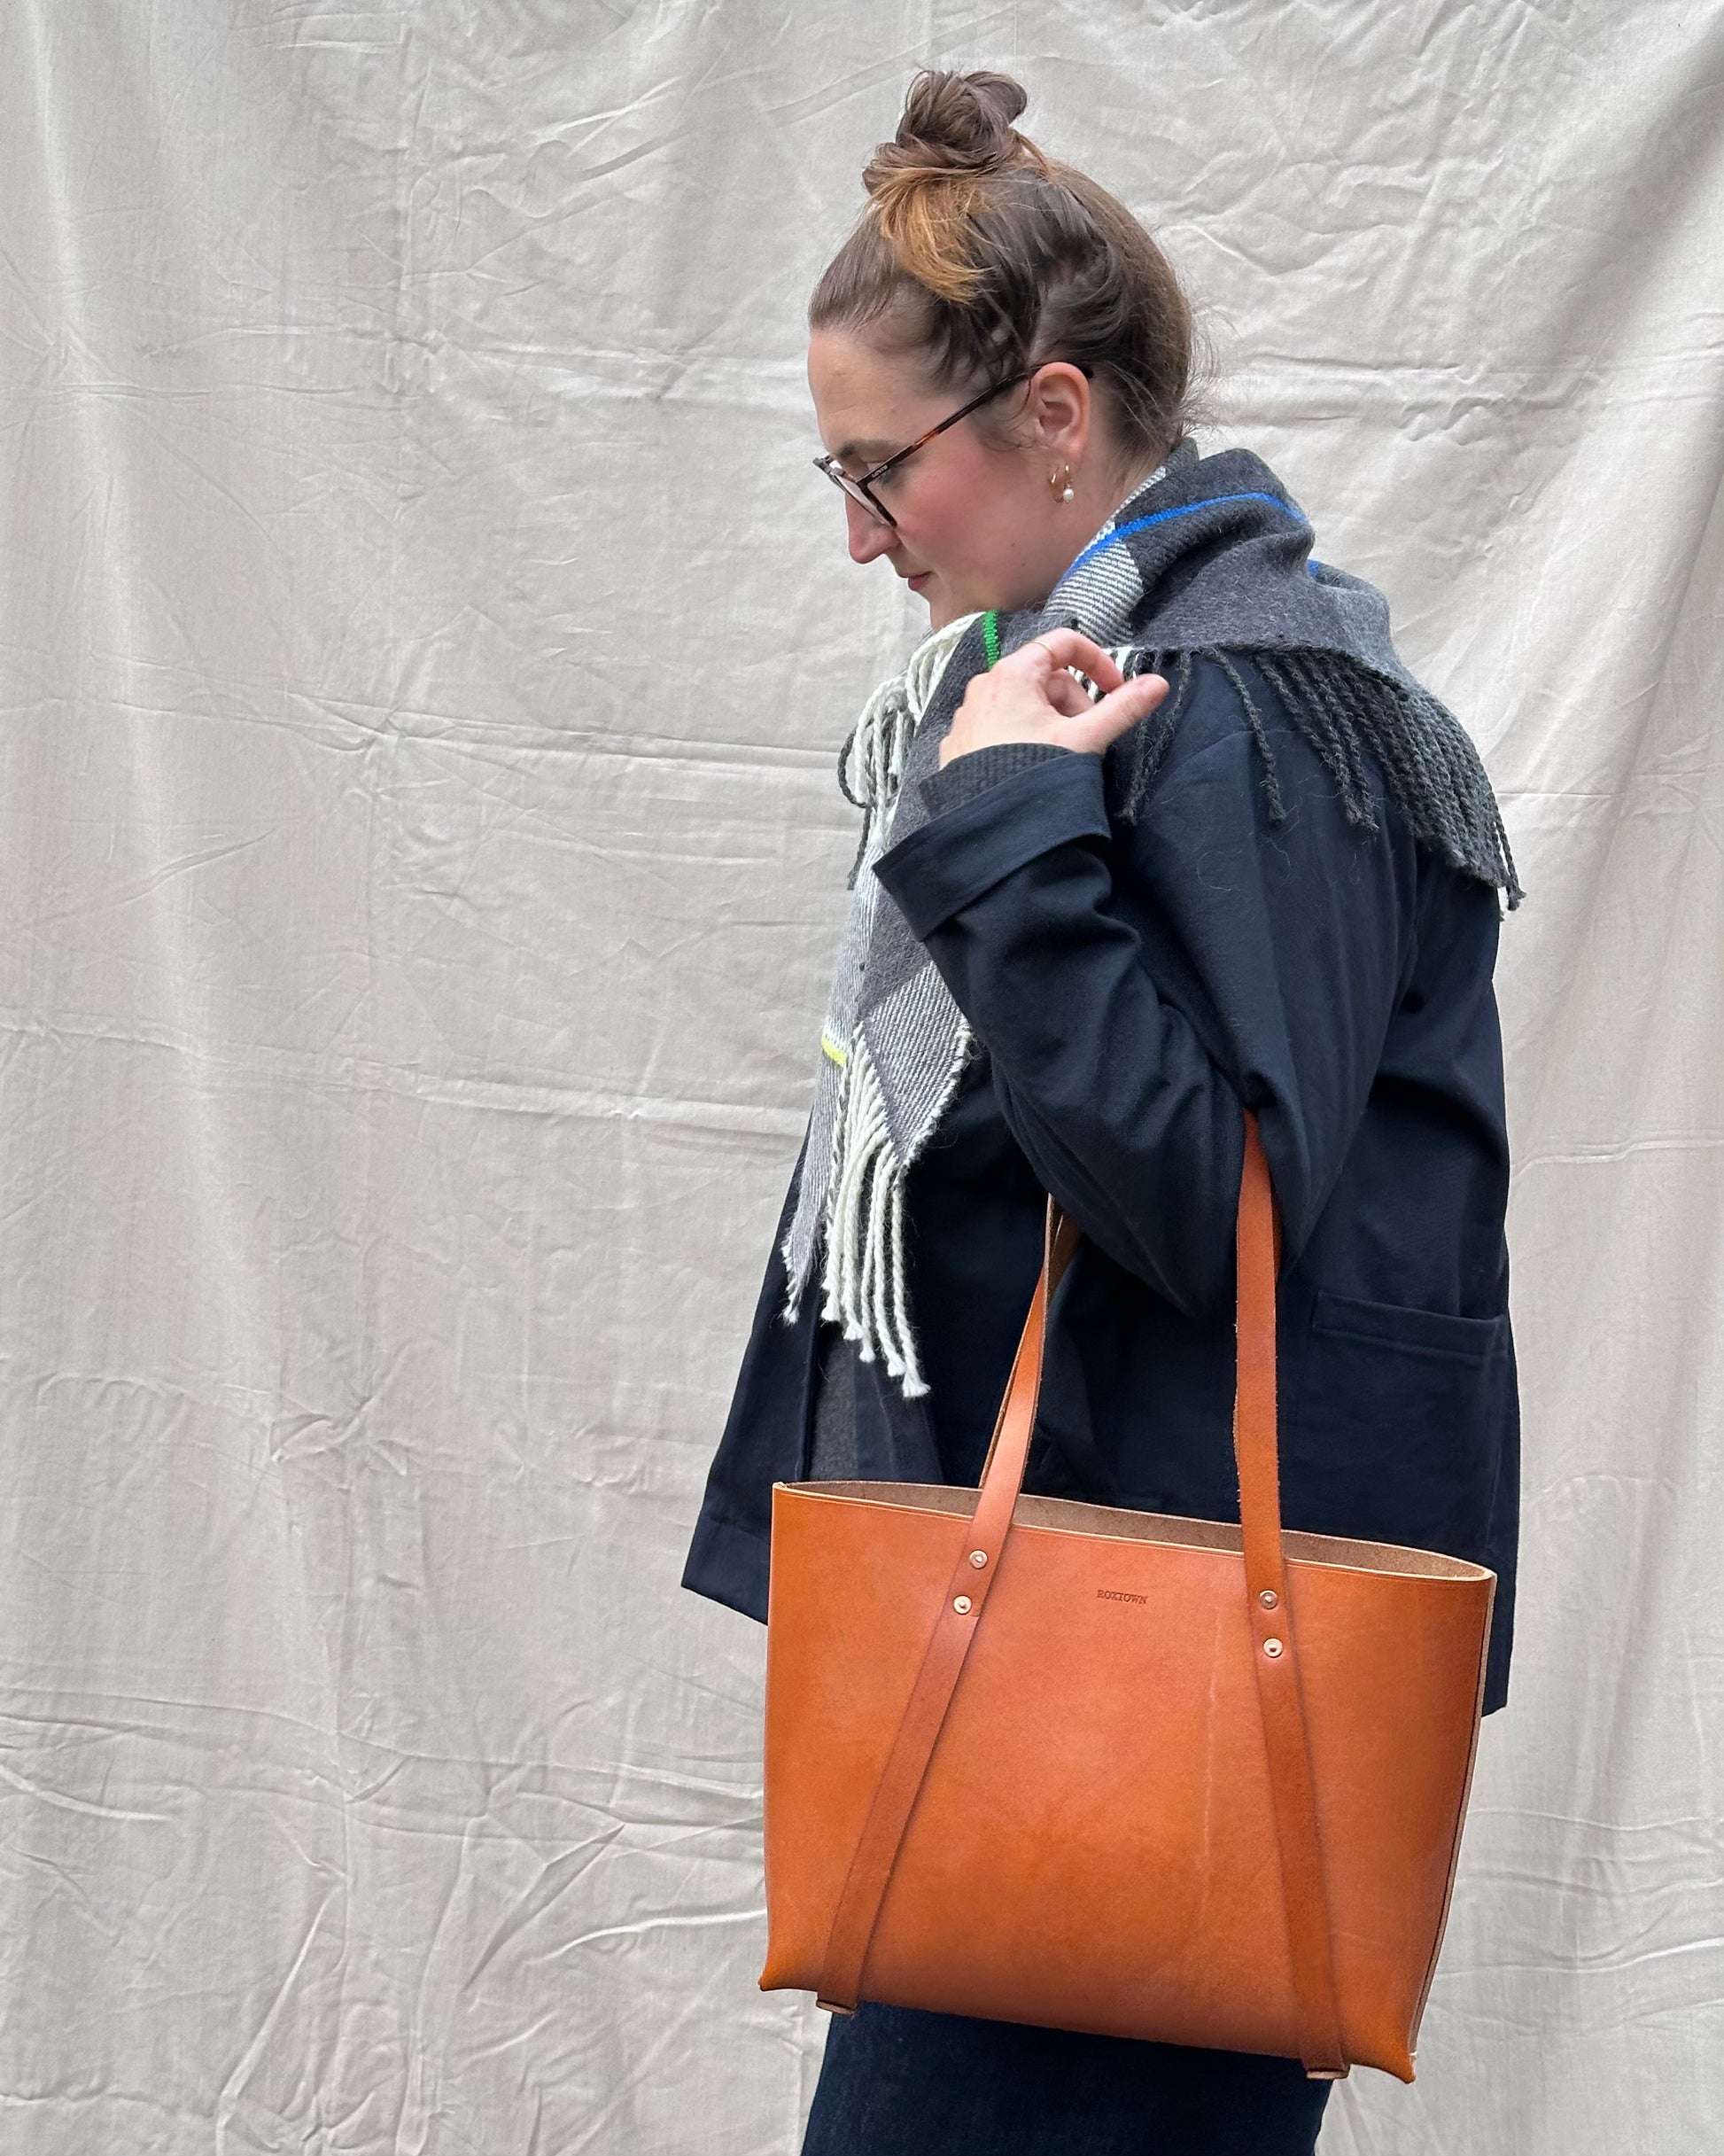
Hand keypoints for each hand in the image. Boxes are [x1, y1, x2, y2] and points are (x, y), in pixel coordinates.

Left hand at [937, 628, 1168, 768]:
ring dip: (1051, 722)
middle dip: (1074, 702)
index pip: (1063, 643)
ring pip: (1023, 703)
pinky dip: (1022, 737)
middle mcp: (984, 686)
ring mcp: (968, 715)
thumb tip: (1159, 684)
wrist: (988, 827)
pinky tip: (1029, 766)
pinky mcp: (959, 744)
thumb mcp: (1085, 739)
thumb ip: (1123, 708)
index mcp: (1013, 673)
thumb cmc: (1033, 772)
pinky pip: (999, 726)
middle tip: (1087, 737)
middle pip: (1045, 678)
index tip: (1116, 689)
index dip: (1097, 661)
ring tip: (1059, 756)